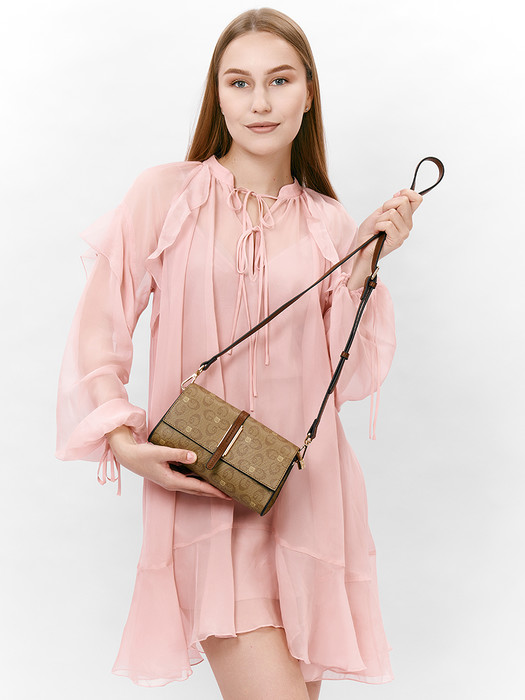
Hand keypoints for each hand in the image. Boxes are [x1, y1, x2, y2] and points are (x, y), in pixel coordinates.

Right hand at [106, 426, 231, 499]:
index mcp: (172, 481)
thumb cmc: (142, 455)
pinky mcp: (169, 474)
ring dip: (206, 487)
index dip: (212, 491)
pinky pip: (187, 479)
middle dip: (213, 492)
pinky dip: (198, 479)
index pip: (197, 487)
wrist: (127, 456)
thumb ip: (178, 454)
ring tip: (221, 486)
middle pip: (197, 490)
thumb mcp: (160, 452)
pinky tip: (204, 475)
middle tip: (229, 494)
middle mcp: (173, 483)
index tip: (226, 494)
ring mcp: (171, 480)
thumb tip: (195, 457)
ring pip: (193, 486)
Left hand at [356, 188, 423, 261]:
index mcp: (405, 217)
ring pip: (393, 213)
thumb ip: (392, 204)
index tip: (394, 196)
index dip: (406, 193)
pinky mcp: (397, 240)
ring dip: (380, 219)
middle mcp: (407, 225)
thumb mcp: (380, 212)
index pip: (417, 199)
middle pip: (404, 202)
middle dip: (387, 205)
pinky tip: (377, 232)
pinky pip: (388, 224)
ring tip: (378, 227)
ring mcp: (403, 233)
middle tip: (381, 216)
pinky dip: (378, 226)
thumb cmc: (370, 232)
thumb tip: (400, 195)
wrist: (362, 247)